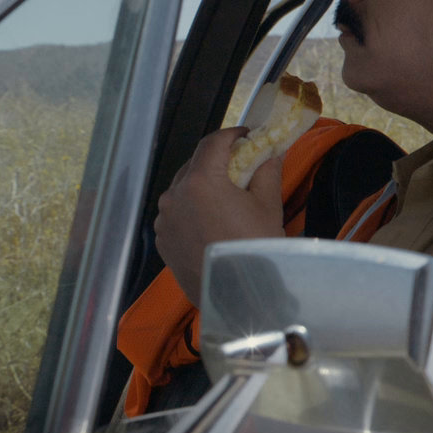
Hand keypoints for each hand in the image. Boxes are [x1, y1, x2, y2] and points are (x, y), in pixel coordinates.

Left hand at [154, 127, 284, 303]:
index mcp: (200, 182)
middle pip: (194, 165)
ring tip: (226, 198)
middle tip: (242, 167)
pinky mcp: (162, 240)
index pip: (212, 143)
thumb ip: (266, 171)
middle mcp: (174, 196)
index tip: (248, 136)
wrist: (238, 297)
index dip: (232, 134)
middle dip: (217, 162)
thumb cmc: (256, 248)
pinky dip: (192, 209)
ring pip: (183, 190)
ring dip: (202, 186)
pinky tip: (212, 221)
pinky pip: (176, 214)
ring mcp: (165, 220)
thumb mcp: (268, 205)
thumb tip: (269, 152)